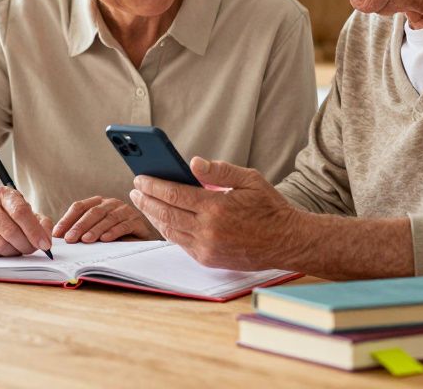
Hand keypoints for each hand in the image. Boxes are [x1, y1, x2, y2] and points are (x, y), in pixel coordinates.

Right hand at [0, 186, 54, 257]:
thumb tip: (47, 238)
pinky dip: (3, 255)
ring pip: (1, 245)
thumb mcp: (23, 208)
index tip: (45, 244)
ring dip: (15, 252)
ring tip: (20, 248)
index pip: (20, 212)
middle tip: (34, 249)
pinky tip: (6, 249)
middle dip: (27, 245)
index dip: (35, 231)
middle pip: (11, 232)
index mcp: (3, 194)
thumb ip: (40, 221)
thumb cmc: (4, 212)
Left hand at [52, 196, 157, 243]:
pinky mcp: (137, 221)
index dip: (67, 219)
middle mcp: (111, 203)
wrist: (140, 240)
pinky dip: (114, 232)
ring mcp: (125, 211)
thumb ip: (79, 231)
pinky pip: (124, 225)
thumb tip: (57, 237)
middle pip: (93, 212)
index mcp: (98, 203)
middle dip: (79, 226)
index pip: (79, 207)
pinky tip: (105, 239)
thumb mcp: (94, 231)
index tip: (57, 234)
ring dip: (95, 229)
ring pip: (107, 218)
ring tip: (85, 240)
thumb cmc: (114, 236)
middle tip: (70, 239)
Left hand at [130, 157, 303, 270]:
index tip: (140, 178)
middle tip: (135, 190)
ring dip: (153, 216)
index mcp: (217, 207)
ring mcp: (207, 248)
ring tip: (144, 203)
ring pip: (170, 231)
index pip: (174, 194)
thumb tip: (192, 162)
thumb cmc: (270, 208)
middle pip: (166, 213)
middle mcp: (208, 230)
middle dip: (147, 200)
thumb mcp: (249, 179)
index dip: (154, 185)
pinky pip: (181, 243)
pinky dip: (168, 230)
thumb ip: (219, 170)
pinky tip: (163, 219)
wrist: (287, 241)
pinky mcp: (209, 259)